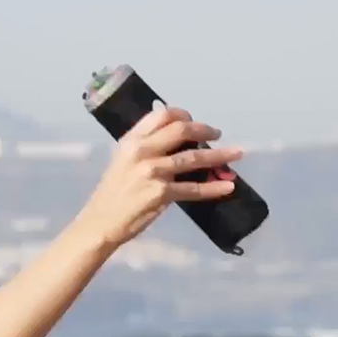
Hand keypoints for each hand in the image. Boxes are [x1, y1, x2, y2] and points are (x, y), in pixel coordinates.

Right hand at [75, 104, 241, 246]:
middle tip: (218, 135)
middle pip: (181, 130)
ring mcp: (152, 172)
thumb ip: (144, 147)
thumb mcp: (122, 160)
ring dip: (220, 156)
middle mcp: (142, 151)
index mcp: (131, 140)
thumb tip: (175, 138)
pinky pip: (194, 189)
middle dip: (205, 130)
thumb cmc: (113, 192)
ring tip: (237, 154)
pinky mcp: (160, 194)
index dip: (184, 115)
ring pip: (194, 158)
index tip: (195, 121)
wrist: (100, 222)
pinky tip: (228, 186)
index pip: (162, 115)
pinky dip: (214, 188)